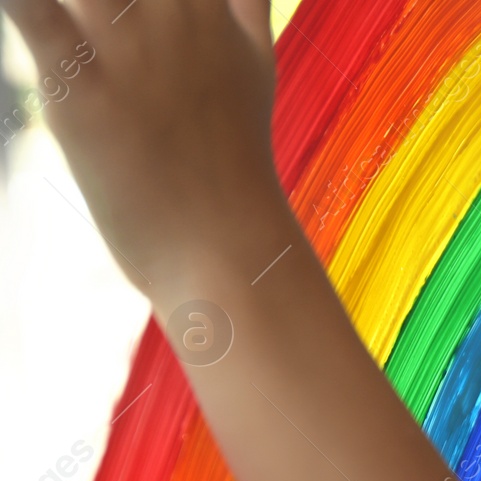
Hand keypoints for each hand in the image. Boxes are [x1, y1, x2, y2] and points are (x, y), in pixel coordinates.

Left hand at [2, 0, 288, 290]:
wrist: (228, 252)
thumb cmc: (232, 168)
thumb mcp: (254, 70)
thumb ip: (244, 4)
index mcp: (217, 8)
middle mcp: (178, 15)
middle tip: (104, 13)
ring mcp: (131, 47)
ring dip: (79, 0)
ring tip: (80, 18)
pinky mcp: (80, 84)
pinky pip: (31, 7)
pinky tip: (13, 0)